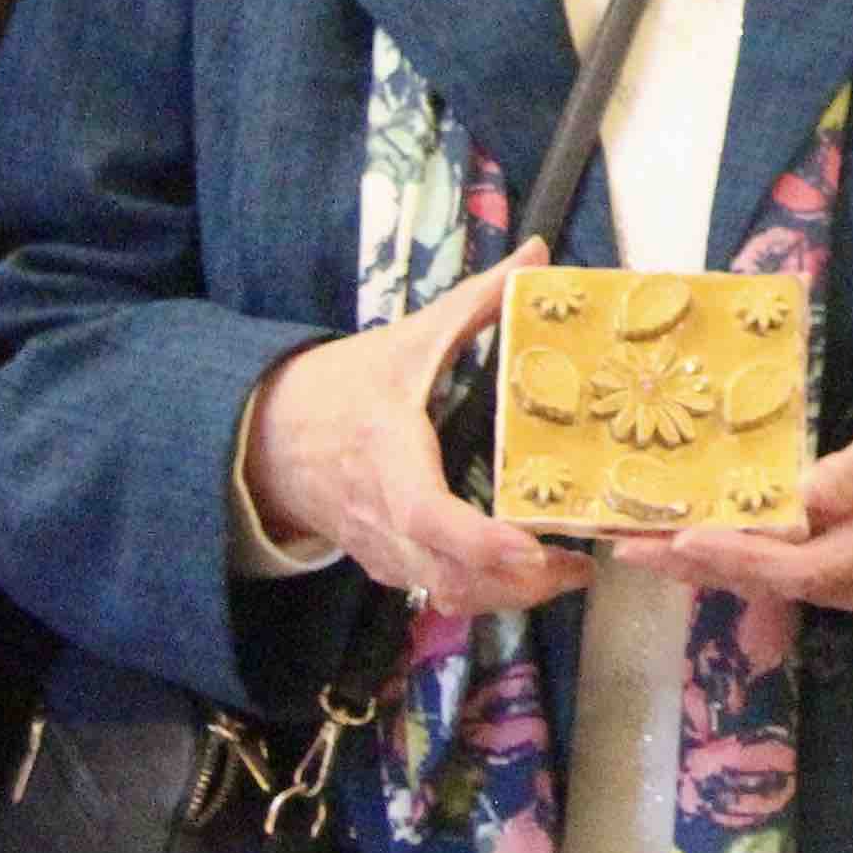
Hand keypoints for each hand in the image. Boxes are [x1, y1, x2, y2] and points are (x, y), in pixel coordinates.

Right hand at [243, 240, 589, 620]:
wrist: (271, 435)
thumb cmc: (345, 385)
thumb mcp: (410, 338)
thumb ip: (477, 301)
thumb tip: (540, 256)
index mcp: (387, 456)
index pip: (429, 515)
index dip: (480, 541)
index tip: (533, 547)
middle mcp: (383, 515)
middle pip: (450, 577)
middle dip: (517, 585)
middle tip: (580, 564)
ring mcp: (383, 548)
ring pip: (446, 595)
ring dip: (508, 597)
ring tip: (568, 572)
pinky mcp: (385, 564)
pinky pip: (435, 593)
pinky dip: (483, 594)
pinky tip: (528, 574)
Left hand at [640, 391, 852, 615]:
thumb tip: (804, 499)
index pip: (801, 565)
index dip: (743, 555)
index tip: (690, 536)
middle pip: (766, 582)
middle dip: (696, 564)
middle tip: (632, 548)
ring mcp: (841, 580)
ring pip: (759, 580)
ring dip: (697, 566)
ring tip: (636, 549)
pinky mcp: (826, 567)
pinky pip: (766, 569)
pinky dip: (719, 558)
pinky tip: (677, 549)